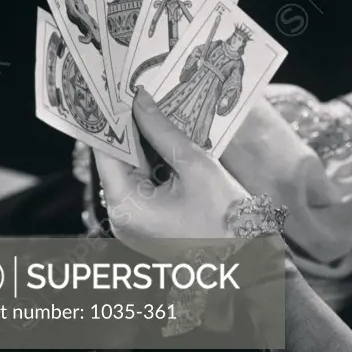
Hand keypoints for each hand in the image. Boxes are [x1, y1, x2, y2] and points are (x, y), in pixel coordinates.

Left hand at [94, 88, 248, 259]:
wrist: (245, 261)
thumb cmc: (223, 218)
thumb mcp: (196, 167)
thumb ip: (164, 132)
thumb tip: (140, 99)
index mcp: (124, 205)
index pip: (106, 151)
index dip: (113, 120)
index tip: (120, 90)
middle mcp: (120, 216)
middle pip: (118, 162)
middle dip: (132, 130)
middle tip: (143, 95)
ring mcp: (132, 223)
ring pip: (132, 172)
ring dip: (145, 146)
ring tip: (158, 114)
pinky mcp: (147, 224)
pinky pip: (144, 185)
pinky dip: (154, 164)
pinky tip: (170, 143)